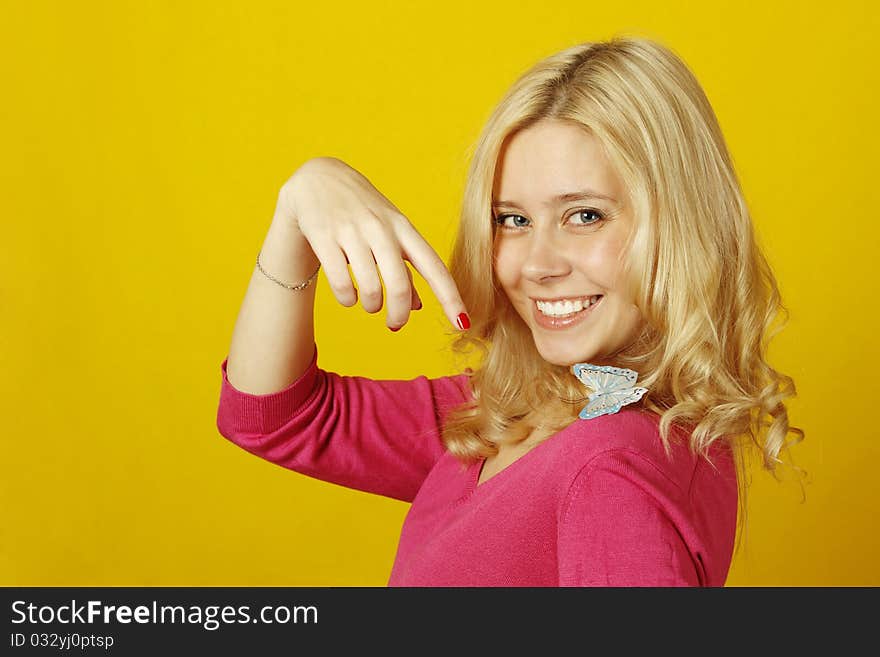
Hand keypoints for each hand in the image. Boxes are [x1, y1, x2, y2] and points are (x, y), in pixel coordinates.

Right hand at [276, 157, 469, 331]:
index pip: (434, 267)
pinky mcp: (324, 237)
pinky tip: (348, 297)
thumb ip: (405, 269)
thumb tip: (417, 307)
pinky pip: (341, 284)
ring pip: (370, 288)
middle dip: (399, 314)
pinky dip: (347, 300)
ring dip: (371, 306)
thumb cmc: (362, 212)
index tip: (463, 323)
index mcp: (404, 228)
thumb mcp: (390, 233)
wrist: (318, 178)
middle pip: (400, 285)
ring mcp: (352, 231)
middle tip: (395, 324)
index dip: (450, 297)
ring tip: (369, 305)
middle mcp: (381, 228)